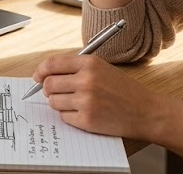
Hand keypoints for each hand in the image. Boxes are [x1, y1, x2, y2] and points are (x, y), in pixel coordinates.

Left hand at [32, 54, 160, 140]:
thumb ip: (75, 68)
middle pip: (48, 84)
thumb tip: (46, 74)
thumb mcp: (101, 68)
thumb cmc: (123, 89)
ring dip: (59, 103)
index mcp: (89, 63)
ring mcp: (86, 101)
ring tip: (75, 103)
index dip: (40, 70)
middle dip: (48, 89)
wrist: (146, 111)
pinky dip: (69, 116)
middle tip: (57, 92)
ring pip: (53, 102)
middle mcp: (86, 80)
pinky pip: (64, 117)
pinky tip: (84, 113)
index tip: (37, 77)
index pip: (52, 63)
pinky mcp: (87, 120)